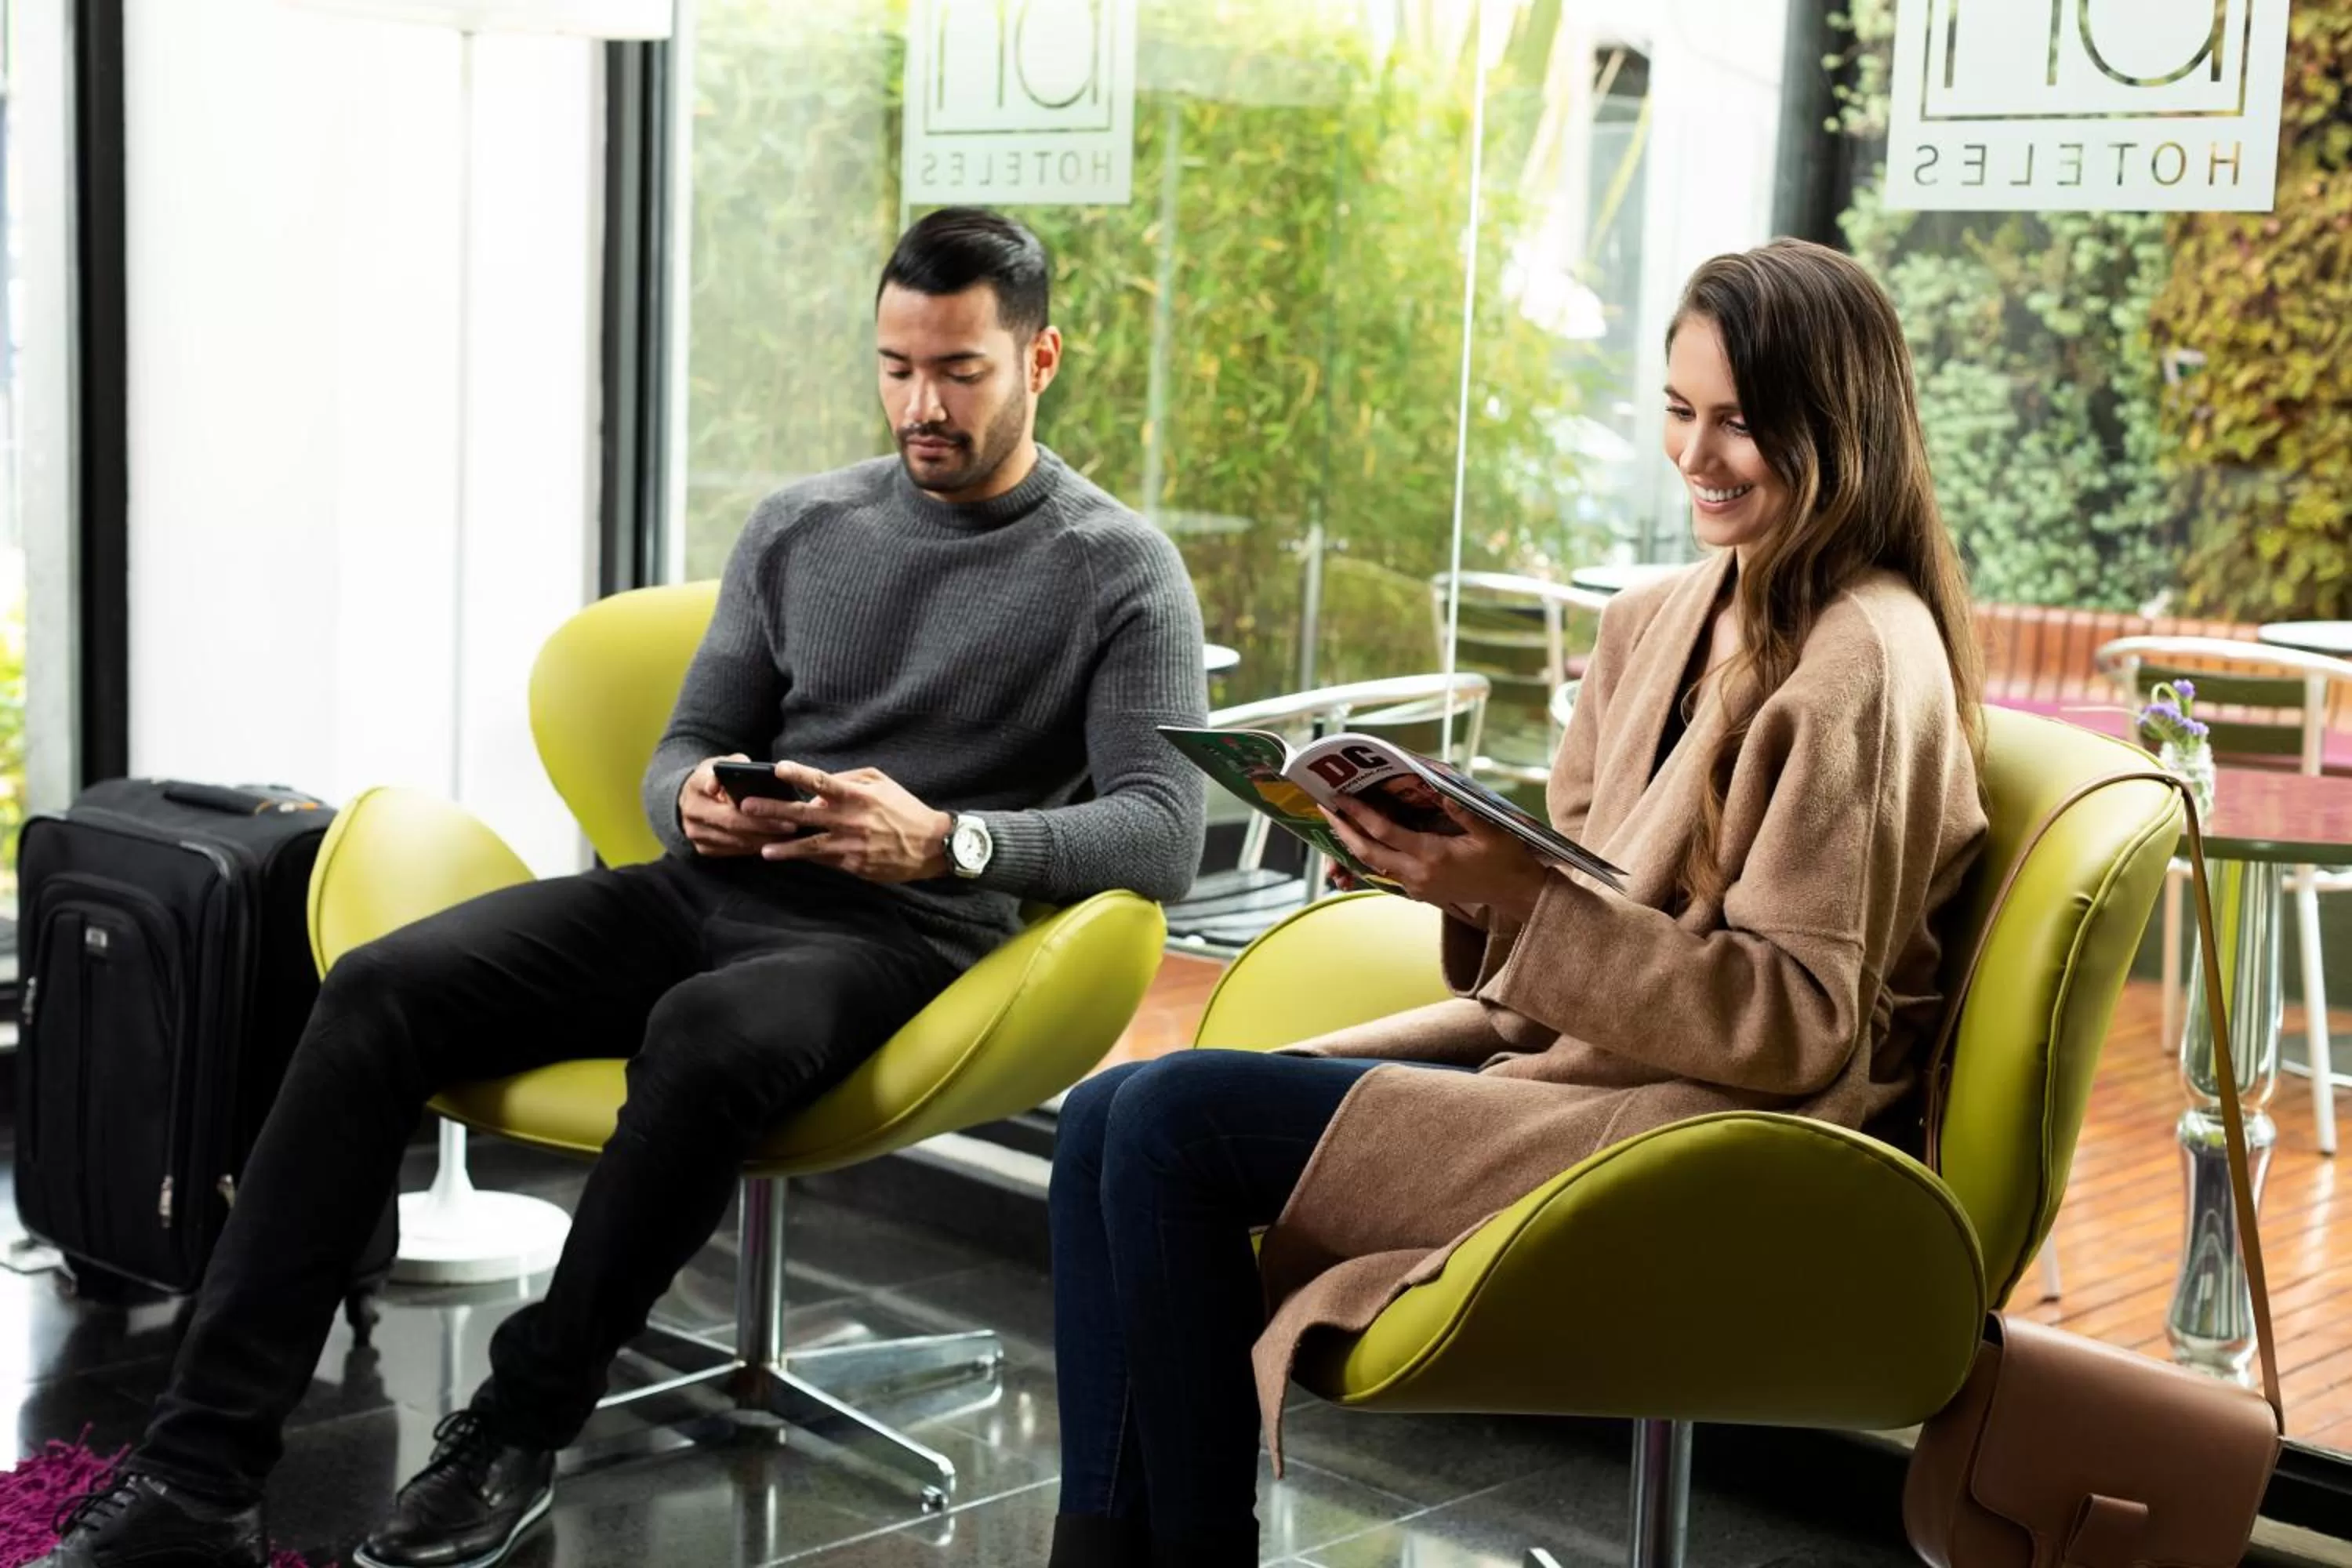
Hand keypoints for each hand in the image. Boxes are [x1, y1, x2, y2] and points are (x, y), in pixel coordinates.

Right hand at [678, 755, 795, 857]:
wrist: (694, 799)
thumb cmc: (716, 778)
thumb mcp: (722, 763)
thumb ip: (736, 762)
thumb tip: (748, 766)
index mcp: (695, 784)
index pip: (708, 785)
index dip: (722, 789)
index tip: (743, 796)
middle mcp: (691, 810)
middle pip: (730, 821)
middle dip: (763, 824)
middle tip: (790, 824)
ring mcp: (695, 832)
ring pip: (734, 840)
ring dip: (763, 839)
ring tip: (788, 835)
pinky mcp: (703, 848)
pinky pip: (733, 851)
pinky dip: (755, 848)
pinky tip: (775, 843)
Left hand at [750, 762, 953, 883]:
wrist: (930, 845)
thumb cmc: (903, 809)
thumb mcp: (880, 783)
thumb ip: (849, 780)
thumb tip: (819, 789)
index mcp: (858, 796)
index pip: (823, 781)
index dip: (799, 774)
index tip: (777, 768)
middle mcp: (850, 820)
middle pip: (805, 814)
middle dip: (774, 810)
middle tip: (747, 807)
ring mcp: (851, 845)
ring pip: (810, 846)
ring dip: (784, 847)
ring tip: (763, 849)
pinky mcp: (854, 865)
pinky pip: (825, 860)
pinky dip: (807, 857)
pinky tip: (790, 857)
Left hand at [1323, 795, 1549, 928]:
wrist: (1514, 893)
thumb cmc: (1505, 860)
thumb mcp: (1490, 831)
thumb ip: (1464, 811)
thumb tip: (1441, 790)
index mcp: (1432, 856)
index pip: (1385, 833)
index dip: (1358, 815)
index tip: (1339, 800)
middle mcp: (1418, 874)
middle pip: (1368, 853)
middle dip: (1343, 831)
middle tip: (1325, 810)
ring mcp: (1416, 887)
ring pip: (1374, 866)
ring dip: (1354, 845)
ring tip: (1339, 823)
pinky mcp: (1419, 893)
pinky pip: (1387, 873)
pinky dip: (1372, 856)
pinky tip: (1365, 841)